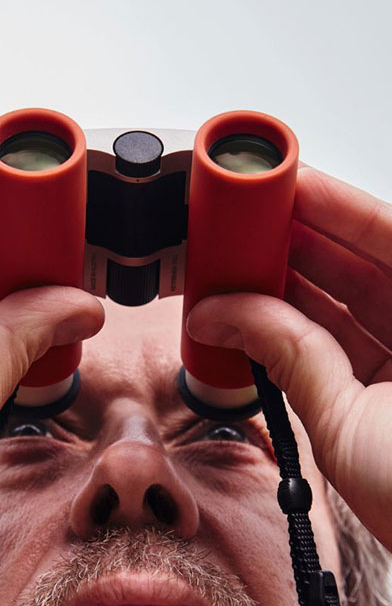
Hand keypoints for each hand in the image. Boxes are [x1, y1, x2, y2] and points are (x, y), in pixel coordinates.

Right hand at [186, 166, 391, 550]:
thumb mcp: (351, 423)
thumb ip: (289, 353)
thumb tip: (229, 311)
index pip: (382, 231)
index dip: (324, 201)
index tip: (271, 182)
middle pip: (358, 258)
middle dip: (291, 240)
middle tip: (236, 224)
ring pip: (343, 297)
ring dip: (285, 285)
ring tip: (232, 268)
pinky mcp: (386, 385)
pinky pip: (336, 338)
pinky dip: (293, 328)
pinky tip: (253, 313)